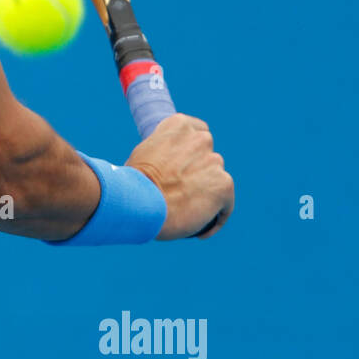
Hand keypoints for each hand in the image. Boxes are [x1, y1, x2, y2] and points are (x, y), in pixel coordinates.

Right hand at [126, 114, 234, 239]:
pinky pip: (225, 206)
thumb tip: (167, 166)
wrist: (139, 202)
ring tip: (186, 216)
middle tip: (181, 195)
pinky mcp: (224, 185)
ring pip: (216, 182)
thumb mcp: (143, 155)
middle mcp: (201, 139)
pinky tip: (199, 232)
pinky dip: (214, 219)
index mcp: (179, 125)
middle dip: (199, 176)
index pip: (198, 134)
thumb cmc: (133, 184)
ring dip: (205, 196)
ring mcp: (214, 161)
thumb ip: (163, 154)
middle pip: (208, 159)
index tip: (184, 169)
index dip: (193, 154)